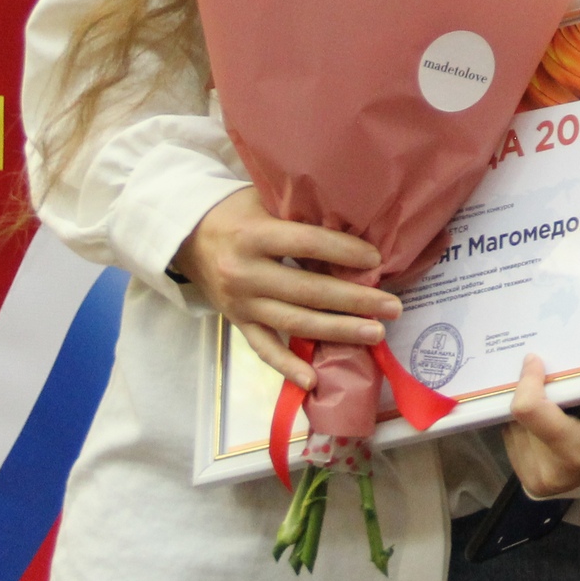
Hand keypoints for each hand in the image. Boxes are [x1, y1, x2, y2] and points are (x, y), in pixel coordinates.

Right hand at [171, 188, 400, 390]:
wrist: (187, 237)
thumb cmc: (237, 212)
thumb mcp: (265, 200)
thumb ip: (301, 213)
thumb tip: (355, 224)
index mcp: (254, 235)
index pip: (306, 244)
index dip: (343, 251)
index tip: (376, 260)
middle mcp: (245, 273)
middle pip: (307, 290)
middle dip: (354, 300)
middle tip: (392, 306)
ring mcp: (240, 303)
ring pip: (293, 322)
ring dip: (337, 331)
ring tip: (375, 334)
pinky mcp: (237, 323)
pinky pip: (264, 348)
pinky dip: (287, 367)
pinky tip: (314, 380)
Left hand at [501, 353, 579, 497]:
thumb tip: (571, 351)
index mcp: (574, 450)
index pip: (530, 408)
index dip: (528, 381)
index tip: (533, 360)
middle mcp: (546, 467)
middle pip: (520, 411)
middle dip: (527, 392)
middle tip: (538, 376)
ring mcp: (528, 474)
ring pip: (511, 422)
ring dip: (522, 406)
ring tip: (542, 402)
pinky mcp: (518, 475)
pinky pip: (509, 434)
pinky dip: (519, 422)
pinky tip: (536, 420)